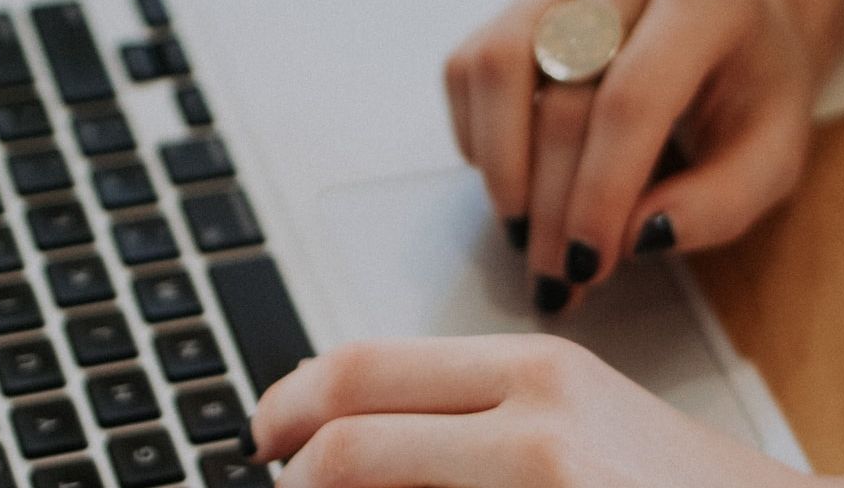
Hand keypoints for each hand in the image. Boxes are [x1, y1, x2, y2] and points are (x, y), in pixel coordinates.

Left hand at [245, 334, 816, 486]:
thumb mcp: (578, 418)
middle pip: (346, 445)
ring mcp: (544, 486)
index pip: (361, 367)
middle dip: (295, 480)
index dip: (288, 406)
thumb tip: (348, 423)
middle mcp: (533, 424)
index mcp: (536, 369)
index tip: (266, 437)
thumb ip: (477, 411)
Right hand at [443, 0, 816, 308]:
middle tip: (555, 277)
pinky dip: (480, 137)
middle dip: (552, 205)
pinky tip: (518, 180)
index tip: (587, 265)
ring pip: (497, 68)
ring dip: (502, 169)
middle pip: (563, 95)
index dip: (599, 192)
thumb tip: (637, 238)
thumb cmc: (751, 91)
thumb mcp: (772, 157)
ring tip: (525, 233)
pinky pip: (469, 67)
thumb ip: (719, 205)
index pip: (632, 98)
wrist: (734, 20)